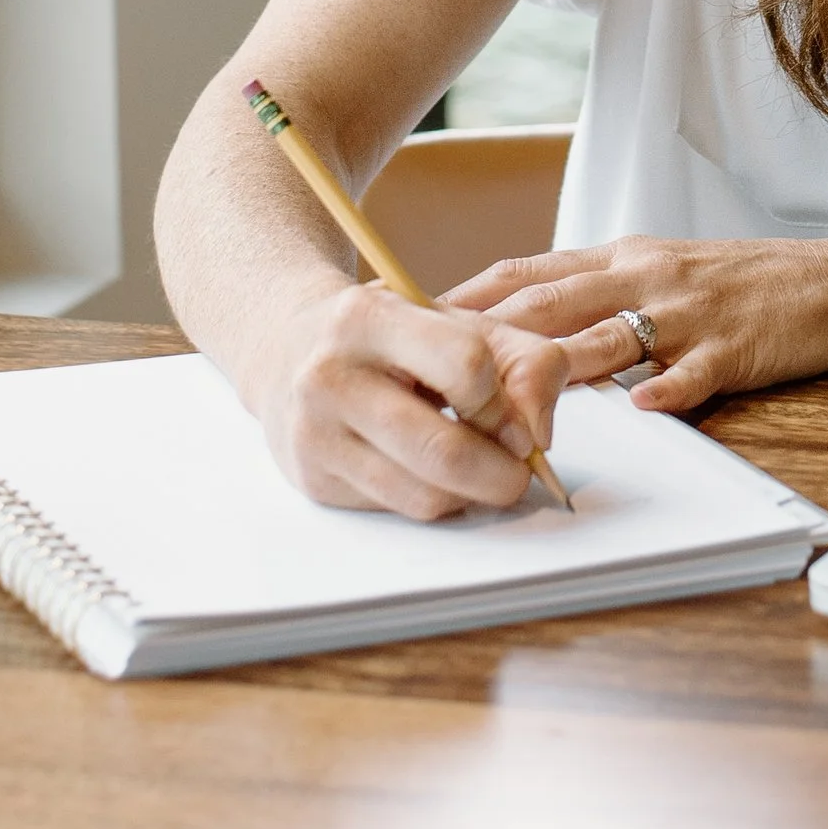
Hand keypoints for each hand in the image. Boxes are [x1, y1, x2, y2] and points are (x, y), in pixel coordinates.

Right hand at [257, 277, 571, 518]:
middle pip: (444, 450)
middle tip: (519, 471)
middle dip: (502, 473)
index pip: (466, 365)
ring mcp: (314, 433)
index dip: (505, 402)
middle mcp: (330, 376)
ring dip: (472, 494)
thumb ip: (525, 359)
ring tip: (481, 470)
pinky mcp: (313, 480)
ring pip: (425, 495)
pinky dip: (435, 500)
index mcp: (368, 318)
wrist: (289, 349)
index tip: (514, 418)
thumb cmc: (389, 335)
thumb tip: (538, 435)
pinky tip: (433, 471)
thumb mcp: (458, 321)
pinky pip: (399, 510)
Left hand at [445, 235, 827, 414]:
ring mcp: (689, 313)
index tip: (408, 319)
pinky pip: (693, 373)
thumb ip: (598, 294)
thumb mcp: (662, 272)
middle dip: (483, 338)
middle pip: (549, 304)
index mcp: (624, 258)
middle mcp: (645, 276)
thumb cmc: (745, 285)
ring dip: (552, 375)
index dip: (466, 297)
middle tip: (427, 371)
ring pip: (606, 338)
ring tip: (501, 408)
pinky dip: (664, 392)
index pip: (527, 274)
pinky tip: (639, 412)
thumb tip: (524, 323)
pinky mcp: (735, 349)